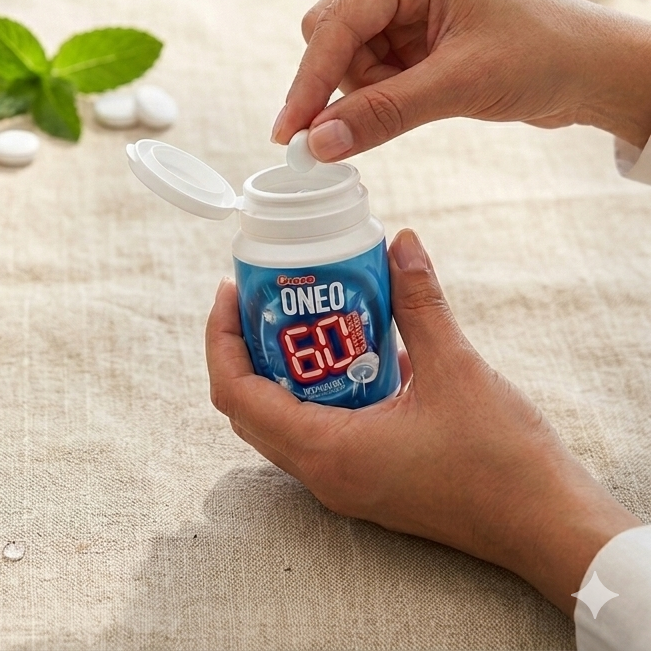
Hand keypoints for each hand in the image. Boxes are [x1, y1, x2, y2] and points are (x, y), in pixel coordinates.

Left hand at [205, 229, 640, 613]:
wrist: (548, 527)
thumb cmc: (503, 461)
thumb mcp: (457, 369)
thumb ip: (420, 301)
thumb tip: (401, 242)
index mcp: (329, 452)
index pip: (237, 395)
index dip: (221, 339)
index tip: (231, 290)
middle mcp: (324, 475)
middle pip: (247, 409)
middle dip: (240, 349)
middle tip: (255, 297)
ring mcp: (342, 484)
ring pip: (277, 424)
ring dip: (272, 371)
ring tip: (290, 317)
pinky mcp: (364, 482)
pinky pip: (311, 434)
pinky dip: (307, 391)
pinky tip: (339, 352)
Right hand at [272, 0, 650, 157]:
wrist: (596, 68)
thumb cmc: (546, 55)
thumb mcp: (460, 85)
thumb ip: (382, 113)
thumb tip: (316, 144)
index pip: (337, 24)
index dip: (309, 83)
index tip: (287, 134)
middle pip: (330, 36)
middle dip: (341, 86)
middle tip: (339, 135)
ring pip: (344, 57)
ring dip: (365, 93)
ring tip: (422, 100)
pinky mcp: (410, 28)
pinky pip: (367, 68)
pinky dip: (378, 94)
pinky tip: (416, 98)